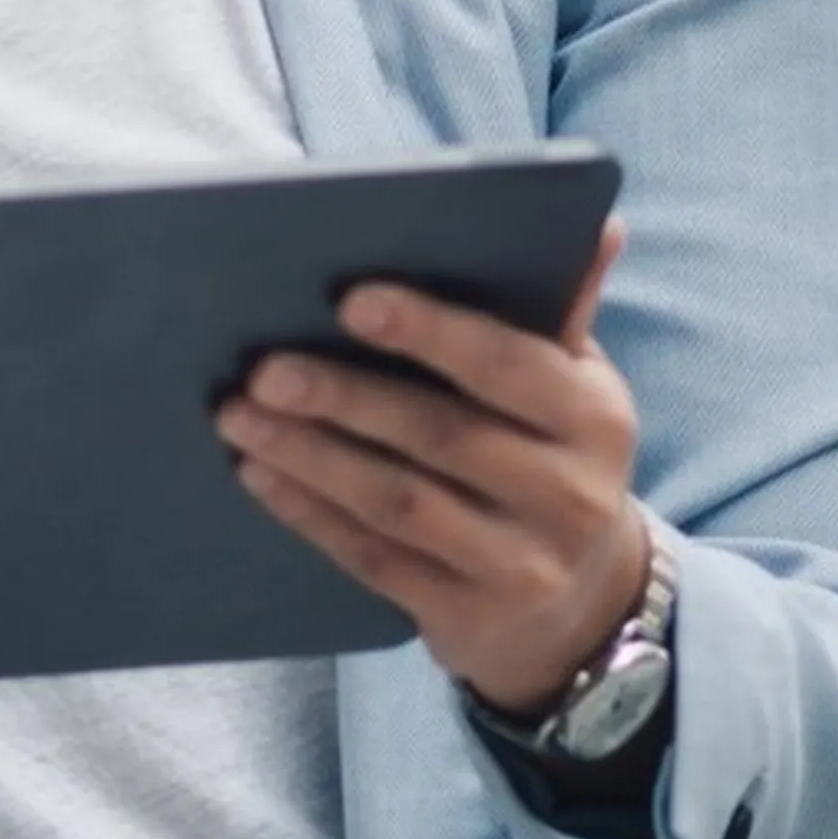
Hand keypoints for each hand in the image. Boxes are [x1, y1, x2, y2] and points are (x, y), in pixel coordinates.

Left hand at [213, 226, 647, 714]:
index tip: (350, 299)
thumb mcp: (575, 388)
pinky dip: (310, 514)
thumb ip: (562, 308)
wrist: (586, 607)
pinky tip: (258, 475)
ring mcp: (519, 565)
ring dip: (309, 456)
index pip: (508, 366)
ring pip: (397, 502)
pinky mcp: (466, 616)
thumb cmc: (553, 458)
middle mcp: (567, 495)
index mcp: (592, 418)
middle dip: (343, 396)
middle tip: (261, 366)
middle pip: (440, 436)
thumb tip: (599, 222)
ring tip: (238, 416)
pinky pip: (375, 559)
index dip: (430, 332)